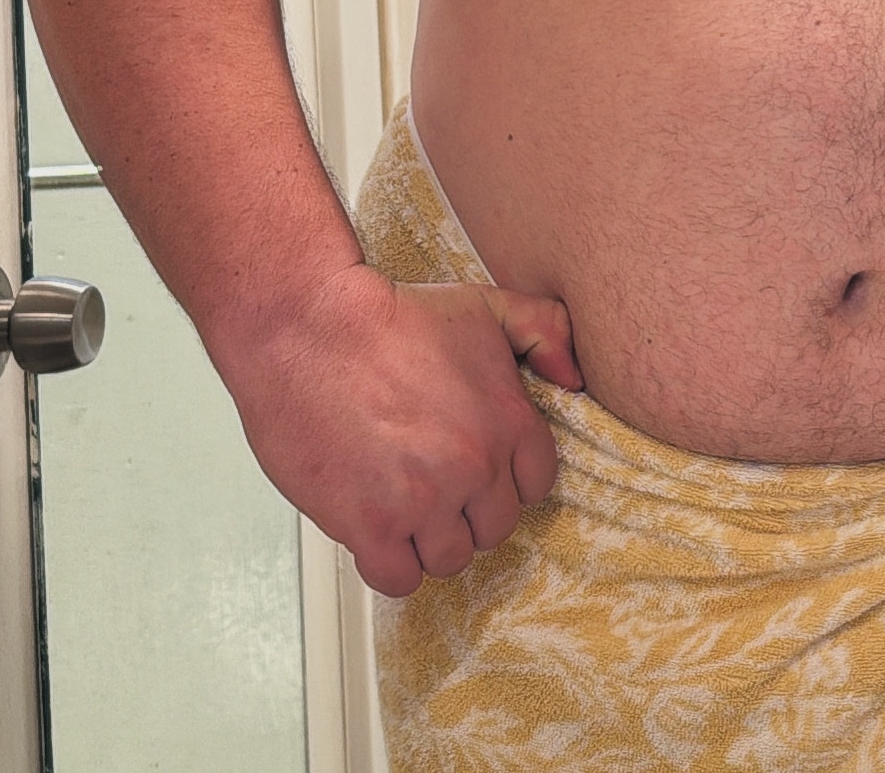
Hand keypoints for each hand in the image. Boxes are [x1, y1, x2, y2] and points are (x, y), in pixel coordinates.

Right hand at [218, 263, 582, 595]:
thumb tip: (573, 377)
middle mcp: (472, 466)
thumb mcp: (485, 306)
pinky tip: (382, 532)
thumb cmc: (390, 317)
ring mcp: (422, 501)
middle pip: (495, 527)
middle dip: (471, 511)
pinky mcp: (368, 525)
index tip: (482, 470)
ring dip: (433, 541)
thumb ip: (544, 330)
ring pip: (451, 559)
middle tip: (440, 487)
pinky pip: (399, 579)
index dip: (508, 478)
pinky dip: (392, 564)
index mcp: (506, 420)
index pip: (536, 485)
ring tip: (410, 508)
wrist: (310, 328)